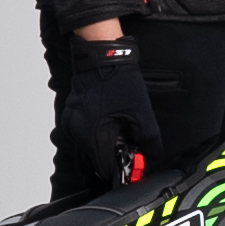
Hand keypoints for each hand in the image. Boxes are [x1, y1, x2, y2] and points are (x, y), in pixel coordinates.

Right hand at [61, 32, 162, 186]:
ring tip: (119, 128)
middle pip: (96, 158)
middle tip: (128, 142)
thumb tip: (153, 156)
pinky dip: (95, 132)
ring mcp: (70, 123)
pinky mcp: (70, 114)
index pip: (104, 169)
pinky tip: (108, 120)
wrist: (102, 56)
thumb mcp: (142, 113)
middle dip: (112, 155)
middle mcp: (76, 133)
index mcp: (92, 136)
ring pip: (89, 146)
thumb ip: (150, 140)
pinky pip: (83, 133)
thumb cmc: (119, 81)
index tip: (131, 163)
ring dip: (104, 143)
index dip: (120, 169)